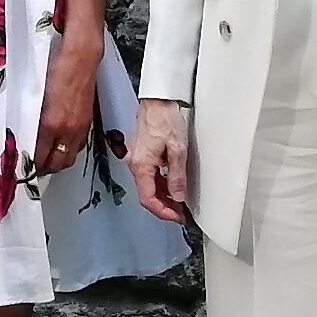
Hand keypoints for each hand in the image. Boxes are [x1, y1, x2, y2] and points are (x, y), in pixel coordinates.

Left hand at [31, 30, 103, 178]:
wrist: (80, 59)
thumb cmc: (56, 70)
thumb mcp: (36, 96)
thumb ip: (32, 120)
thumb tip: (24, 135)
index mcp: (51, 124)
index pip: (40, 157)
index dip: (31, 165)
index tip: (24, 167)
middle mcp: (67, 130)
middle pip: (57, 164)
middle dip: (45, 169)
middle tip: (34, 168)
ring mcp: (80, 128)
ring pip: (69, 158)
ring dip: (58, 163)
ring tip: (47, 160)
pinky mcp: (88, 123)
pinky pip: (78, 147)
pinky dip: (69, 151)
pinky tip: (61, 145)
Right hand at [129, 99, 193, 226]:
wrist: (157, 99)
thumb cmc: (164, 118)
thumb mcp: (177, 149)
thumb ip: (177, 176)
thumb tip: (177, 197)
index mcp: (141, 166)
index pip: (148, 199)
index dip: (163, 212)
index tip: (177, 217)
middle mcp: (135, 165)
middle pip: (147, 195)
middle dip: (164, 207)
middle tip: (180, 213)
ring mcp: (137, 159)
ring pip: (148, 186)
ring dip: (163, 197)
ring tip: (179, 202)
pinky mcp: (142, 154)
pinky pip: (149, 176)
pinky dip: (161, 185)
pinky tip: (172, 186)